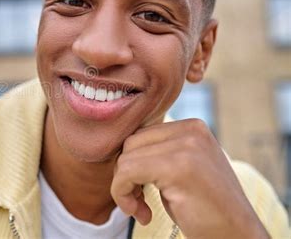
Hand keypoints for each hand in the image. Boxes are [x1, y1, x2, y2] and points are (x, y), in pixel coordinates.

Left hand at [111, 119, 269, 238]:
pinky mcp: (178, 166)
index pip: (140, 135)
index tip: (140, 192)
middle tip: (139, 203)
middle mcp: (192, 130)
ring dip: (124, 189)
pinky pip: (127, 172)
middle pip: (131, 144)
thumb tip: (120, 150)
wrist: (236, 237)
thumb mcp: (181, 170)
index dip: (131, 165)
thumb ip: (158, 153)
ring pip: (126, 158)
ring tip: (142, 209)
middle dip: (125, 175)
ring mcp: (187, 146)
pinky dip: (123, 195)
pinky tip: (142, 214)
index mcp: (193, 127)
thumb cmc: (204, 210)